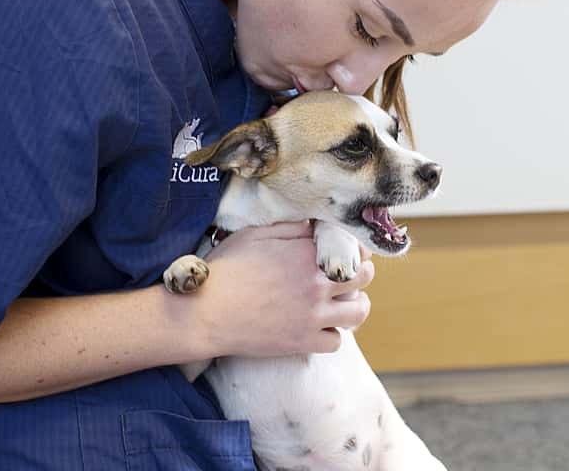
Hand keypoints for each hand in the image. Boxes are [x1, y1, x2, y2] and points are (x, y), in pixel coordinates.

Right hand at [190, 221, 373, 356]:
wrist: (205, 313)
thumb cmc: (225, 270)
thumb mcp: (254, 235)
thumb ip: (289, 228)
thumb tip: (312, 226)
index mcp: (306, 253)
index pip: (351, 248)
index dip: (355, 248)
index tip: (351, 251)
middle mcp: (316, 283)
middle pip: (363, 277)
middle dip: (363, 273)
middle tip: (355, 275)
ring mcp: (313, 314)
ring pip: (358, 312)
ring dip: (357, 306)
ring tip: (349, 304)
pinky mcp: (303, 341)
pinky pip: (336, 341)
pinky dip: (332, 335)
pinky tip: (323, 328)